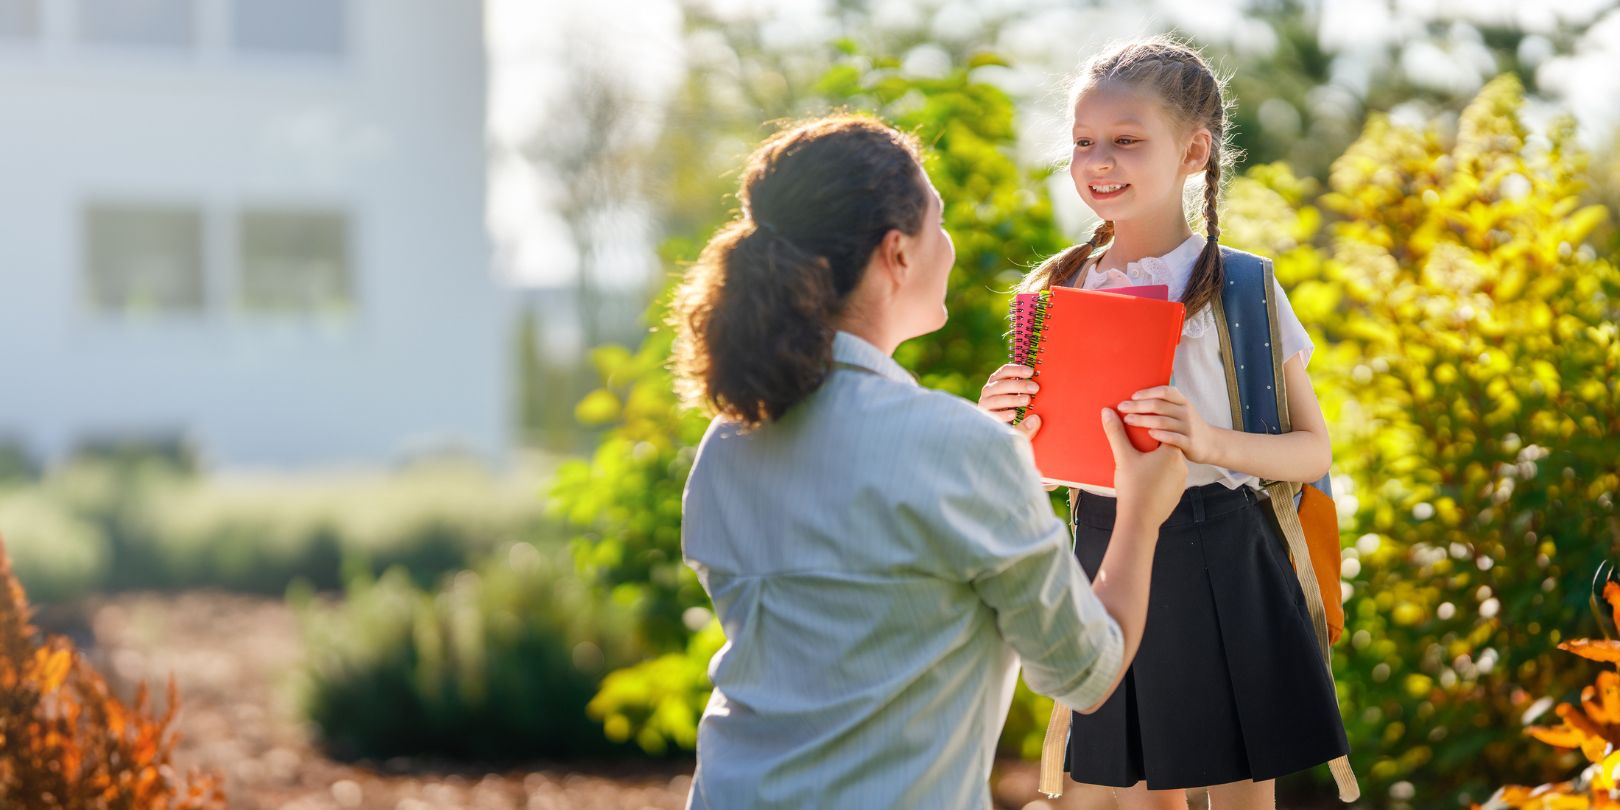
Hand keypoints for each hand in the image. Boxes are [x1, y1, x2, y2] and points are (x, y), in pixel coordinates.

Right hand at [978, 363, 1041, 439]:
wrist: (999, 432)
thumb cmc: (1014, 409)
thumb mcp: (1020, 399)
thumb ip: (1026, 393)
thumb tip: (1037, 393)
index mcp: (997, 381)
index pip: (1004, 371)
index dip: (1017, 370)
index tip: (1031, 372)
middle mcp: (988, 391)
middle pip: (1001, 385)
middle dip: (1019, 385)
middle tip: (1035, 388)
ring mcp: (985, 404)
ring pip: (996, 399)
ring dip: (1012, 399)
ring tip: (1027, 401)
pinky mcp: (985, 418)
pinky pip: (993, 415)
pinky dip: (1003, 414)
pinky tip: (1014, 414)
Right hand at [1100, 408, 1186, 529]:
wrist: (1140, 520)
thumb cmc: (1133, 488)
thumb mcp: (1123, 457)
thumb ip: (1116, 433)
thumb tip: (1107, 412)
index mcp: (1172, 452)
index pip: (1163, 431)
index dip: (1150, 428)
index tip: (1139, 428)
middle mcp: (1181, 465)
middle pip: (1166, 447)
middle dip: (1152, 445)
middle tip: (1136, 446)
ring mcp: (1181, 481)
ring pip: (1168, 464)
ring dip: (1156, 462)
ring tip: (1140, 464)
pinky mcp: (1177, 493)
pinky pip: (1168, 479)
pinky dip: (1158, 477)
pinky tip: (1145, 480)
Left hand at [1117, 386, 1216, 464]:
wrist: (1211, 443)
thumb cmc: (1186, 425)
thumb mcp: (1180, 410)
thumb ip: (1165, 404)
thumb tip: (1137, 396)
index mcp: (1182, 402)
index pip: (1165, 392)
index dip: (1148, 392)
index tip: (1132, 396)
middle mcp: (1186, 412)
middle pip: (1159, 406)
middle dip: (1138, 406)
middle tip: (1122, 407)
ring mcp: (1188, 427)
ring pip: (1163, 421)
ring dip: (1143, 420)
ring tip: (1128, 420)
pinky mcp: (1190, 443)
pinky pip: (1174, 438)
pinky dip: (1161, 435)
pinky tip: (1149, 434)